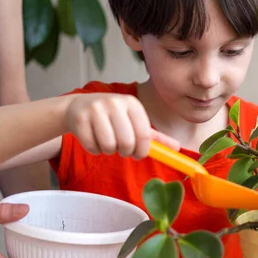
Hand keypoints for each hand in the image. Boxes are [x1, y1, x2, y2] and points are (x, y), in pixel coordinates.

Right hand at [66, 93, 180, 158]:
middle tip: (121, 149)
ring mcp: (95, 109)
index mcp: (132, 103)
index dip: (142, 150)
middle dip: (125, 152)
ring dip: (109, 151)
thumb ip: (155, 137)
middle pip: (126, 142)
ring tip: (107, 142)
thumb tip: (178, 148)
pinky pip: (92, 147)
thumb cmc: (112, 118)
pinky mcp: (79, 118)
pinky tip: (94, 139)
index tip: (138, 154)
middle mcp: (114, 103)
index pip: (144, 134)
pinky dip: (95, 150)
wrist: (79, 107)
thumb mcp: (134, 122)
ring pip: (109, 146)